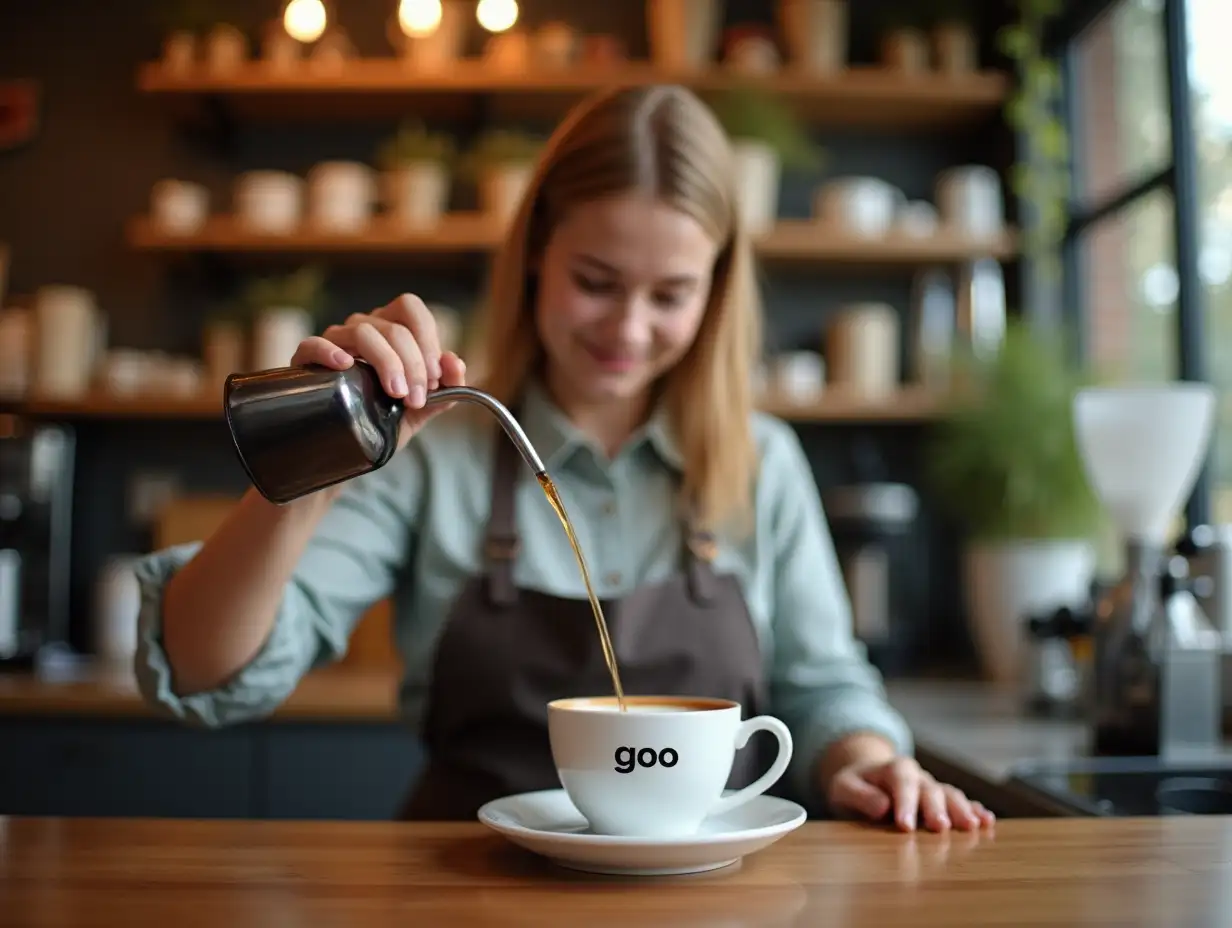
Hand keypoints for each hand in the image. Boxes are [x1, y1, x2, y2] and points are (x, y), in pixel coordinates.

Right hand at [290, 293, 466, 448]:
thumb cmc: (386, 421)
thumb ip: (447, 389)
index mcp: (392, 330)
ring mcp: (335, 341)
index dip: (427, 340)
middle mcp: (365, 328)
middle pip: (393, 327)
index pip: (411, 310)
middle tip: (417, 398)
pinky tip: (345, 366)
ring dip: (386, 362)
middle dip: (413, 364)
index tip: (434, 378)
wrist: (350, 451)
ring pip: (362, 332)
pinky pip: (315, 343)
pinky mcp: (307, 359)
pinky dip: (330, 351)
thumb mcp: (422, 409)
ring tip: (396, 393)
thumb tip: (455, 363)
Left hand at [827, 756, 995, 832]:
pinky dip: (974, 810)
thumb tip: (882, 807)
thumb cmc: (853, 785)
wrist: (863, 779)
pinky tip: (986, 821)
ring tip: (972, 826)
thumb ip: (859, 795)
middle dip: (935, 808)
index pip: (901, 782)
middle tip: (940, 828)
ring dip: (961, 810)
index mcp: (893, 768)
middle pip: (930, 789)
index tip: (905, 826)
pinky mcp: (941, 800)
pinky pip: (960, 802)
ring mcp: (932, 787)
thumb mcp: (843, 787)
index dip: (905, 803)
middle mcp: (917, 776)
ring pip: (950, 795)